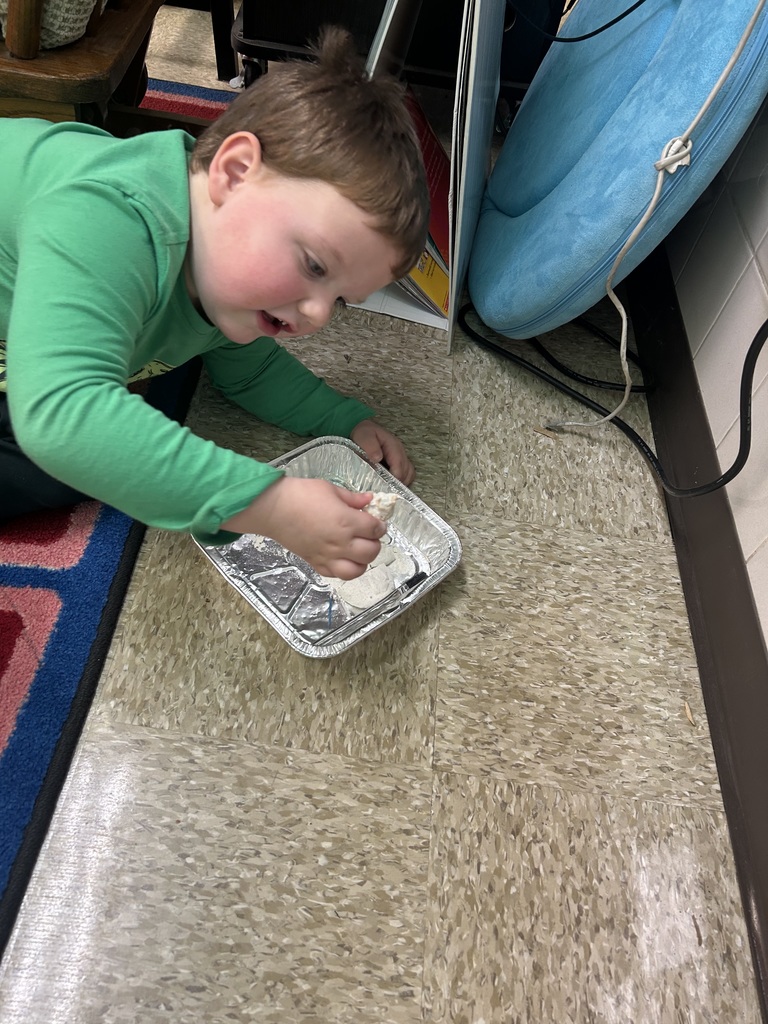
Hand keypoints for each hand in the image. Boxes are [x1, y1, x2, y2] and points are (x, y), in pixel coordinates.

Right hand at [221, 477, 385, 579]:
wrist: (273, 509)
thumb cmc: (300, 494)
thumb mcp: (330, 489)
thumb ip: (352, 498)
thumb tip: (369, 499)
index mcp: (347, 522)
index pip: (375, 529)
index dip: (380, 525)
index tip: (376, 521)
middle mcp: (341, 543)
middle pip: (371, 552)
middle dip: (374, 542)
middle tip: (368, 534)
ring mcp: (328, 556)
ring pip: (357, 570)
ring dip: (362, 561)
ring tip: (358, 550)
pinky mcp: (315, 563)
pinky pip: (336, 575)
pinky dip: (344, 569)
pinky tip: (342, 558)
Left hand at [350, 419, 414, 485]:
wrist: (365, 433)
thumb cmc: (364, 435)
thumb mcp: (364, 436)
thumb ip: (370, 446)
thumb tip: (377, 458)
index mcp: (393, 446)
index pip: (399, 465)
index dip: (394, 477)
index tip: (385, 486)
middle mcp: (401, 453)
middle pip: (406, 472)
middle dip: (397, 483)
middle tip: (384, 490)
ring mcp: (402, 458)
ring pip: (408, 475)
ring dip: (400, 483)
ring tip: (387, 489)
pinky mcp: (400, 464)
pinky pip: (407, 475)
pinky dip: (401, 482)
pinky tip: (390, 486)